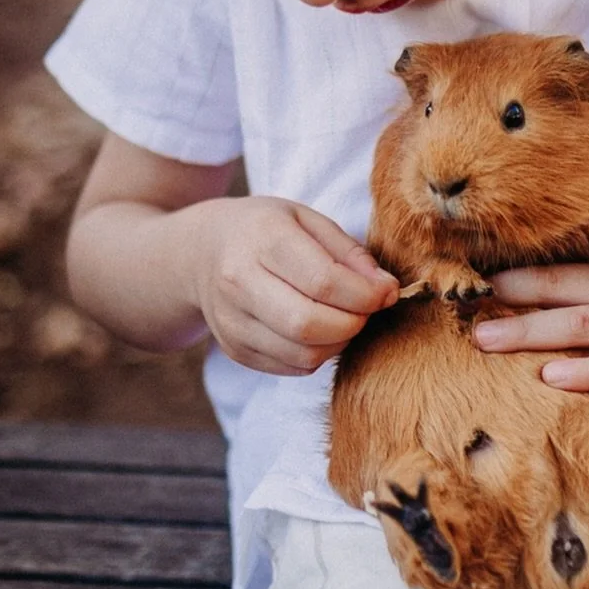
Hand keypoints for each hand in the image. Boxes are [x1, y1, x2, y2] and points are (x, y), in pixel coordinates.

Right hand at [191, 197, 398, 375]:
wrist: (201, 254)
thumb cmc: (266, 231)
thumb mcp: (308, 220)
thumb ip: (350, 253)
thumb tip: (388, 290)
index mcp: (262, 239)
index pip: (323, 281)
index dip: (366, 295)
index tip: (387, 293)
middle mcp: (239, 283)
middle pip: (309, 325)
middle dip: (354, 323)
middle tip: (366, 310)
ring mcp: (232, 322)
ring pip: (304, 355)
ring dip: (339, 342)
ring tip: (345, 318)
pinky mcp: (235, 350)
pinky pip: (293, 368)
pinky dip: (318, 354)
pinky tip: (320, 330)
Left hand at [473, 229, 588, 391]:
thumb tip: (582, 261)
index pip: (558, 263)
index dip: (512, 269)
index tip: (471, 273)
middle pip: (554, 292)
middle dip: (505, 299)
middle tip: (458, 306)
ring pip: (574, 329)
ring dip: (525, 333)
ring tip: (482, 340)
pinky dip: (584, 372)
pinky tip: (549, 376)